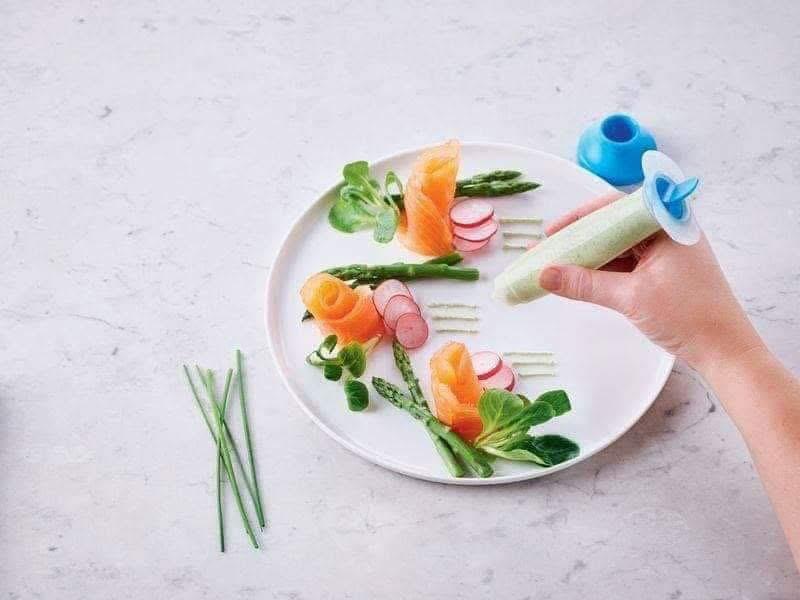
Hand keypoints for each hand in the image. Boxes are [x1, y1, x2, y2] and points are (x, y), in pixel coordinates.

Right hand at [538, 192, 764, 374]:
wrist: (724, 351)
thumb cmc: (690, 317)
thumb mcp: (630, 298)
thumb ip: (585, 284)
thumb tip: (545, 274)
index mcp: (667, 224)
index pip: (614, 208)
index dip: (579, 217)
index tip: (552, 232)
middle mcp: (667, 231)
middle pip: (612, 225)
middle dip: (578, 238)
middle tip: (548, 249)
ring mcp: (665, 252)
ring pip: (617, 246)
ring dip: (588, 256)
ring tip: (556, 265)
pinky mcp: (662, 271)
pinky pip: (625, 262)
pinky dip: (602, 270)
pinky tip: (578, 278)